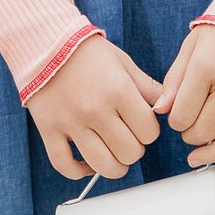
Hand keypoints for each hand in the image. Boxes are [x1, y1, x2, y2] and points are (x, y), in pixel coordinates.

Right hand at [25, 32, 164, 180]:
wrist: (45, 43)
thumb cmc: (88, 53)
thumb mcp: (124, 63)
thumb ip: (148, 87)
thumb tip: (168, 108)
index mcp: (119, 91)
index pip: (149, 133)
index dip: (149, 132)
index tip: (141, 125)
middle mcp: (96, 110)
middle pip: (129, 153)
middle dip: (133, 149)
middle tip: (127, 138)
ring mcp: (71, 122)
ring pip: (102, 165)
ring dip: (113, 166)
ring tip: (113, 156)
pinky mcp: (49, 130)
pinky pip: (64, 165)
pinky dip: (78, 171)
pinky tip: (86, 164)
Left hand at [154, 26, 214, 167]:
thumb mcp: (191, 47)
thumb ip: (174, 80)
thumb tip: (160, 111)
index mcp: (206, 66)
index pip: (182, 115)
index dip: (176, 123)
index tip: (178, 119)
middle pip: (207, 129)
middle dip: (192, 138)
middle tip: (190, 134)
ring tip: (206, 155)